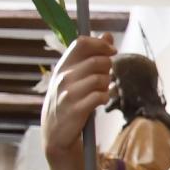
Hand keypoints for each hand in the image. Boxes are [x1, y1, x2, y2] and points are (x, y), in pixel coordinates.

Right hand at [42, 35, 115, 160]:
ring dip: (106, 86)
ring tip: (100, 93)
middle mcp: (63, 77)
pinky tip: (99, 102)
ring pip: (101, 79)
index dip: (100, 44)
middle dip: (108, 68)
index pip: (81, 43)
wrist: (56, 134)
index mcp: (63, 66)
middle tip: (105, 78)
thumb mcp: (76, 77)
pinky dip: (104, 98)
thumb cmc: (69, 101)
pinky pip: (100, 96)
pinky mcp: (76, 109)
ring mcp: (68, 93)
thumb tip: (108, 35)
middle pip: (97, 61)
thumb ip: (92, 56)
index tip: (112, 50)